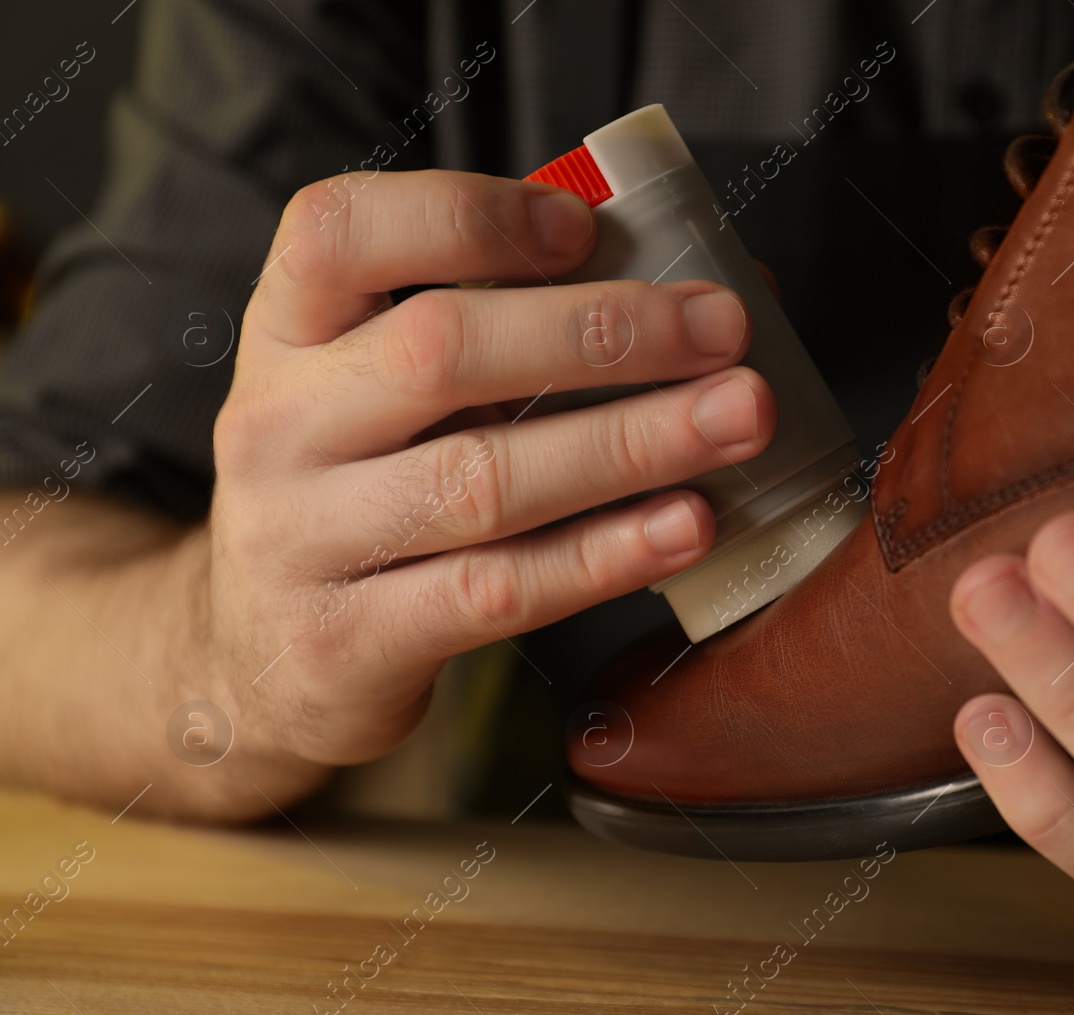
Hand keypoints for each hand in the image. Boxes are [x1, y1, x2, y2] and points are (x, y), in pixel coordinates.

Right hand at [186, 170, 772, 811]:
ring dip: (631, 442)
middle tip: (721, 328)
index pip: (340, 233)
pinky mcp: (350, 642)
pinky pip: (498, 590)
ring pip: (483, 479)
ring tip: (739, 419)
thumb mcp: (387, 394)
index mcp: (289, 332)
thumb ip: (508, 335)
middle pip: (439, 351)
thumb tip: (700, 296)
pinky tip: (688, 525)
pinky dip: (606, 554)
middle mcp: (281, 425)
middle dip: (601, 333)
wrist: (255, 658)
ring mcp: (303, 540)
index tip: (585, 227)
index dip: (466, 217)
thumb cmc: (365, 491)